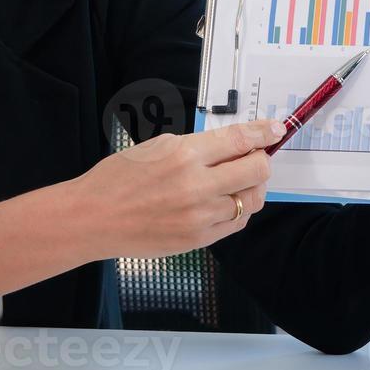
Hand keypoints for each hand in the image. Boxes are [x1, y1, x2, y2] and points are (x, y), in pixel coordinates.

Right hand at [74, 118, 282, 258]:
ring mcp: (199, 215)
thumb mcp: (157, 146)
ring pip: (251, 199)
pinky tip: (230, 201)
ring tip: (240, 181)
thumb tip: (233, 143)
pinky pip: (237, 223)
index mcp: (183, 153)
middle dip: (262, 160)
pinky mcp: (198, 239)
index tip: (276, 129)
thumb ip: (197, 146)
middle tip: (257, 156)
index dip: (264, 133)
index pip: (239, 139)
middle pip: (256, 169)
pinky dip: (241, 209)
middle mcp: (196, 184)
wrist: (92, 218)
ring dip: (252, 187)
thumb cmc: (118, 178)